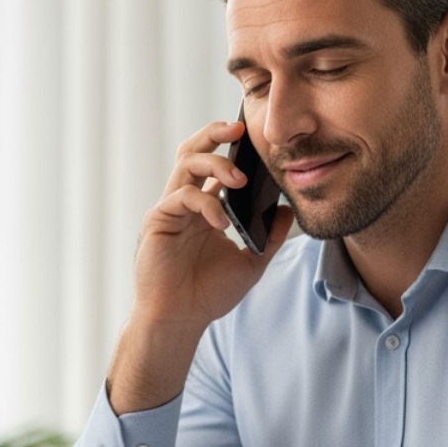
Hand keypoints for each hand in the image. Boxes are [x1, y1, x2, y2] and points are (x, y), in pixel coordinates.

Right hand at [107, 121, 292, 413]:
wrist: (181, 320)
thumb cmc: (208, 294)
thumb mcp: (251, 262)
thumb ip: (269, 236)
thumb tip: (289, 209)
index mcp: (205, 207)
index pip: (216, 164)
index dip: (232, 146)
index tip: (255, 137)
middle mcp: (185, 202)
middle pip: (194, 150)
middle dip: (214, 133)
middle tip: (238, 126)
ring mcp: (170, 209)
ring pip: (186, 164)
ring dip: (214, 162)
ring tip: (240, 177)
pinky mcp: (158, 221)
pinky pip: (182, 197)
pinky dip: (205, 203)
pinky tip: (221, 221)